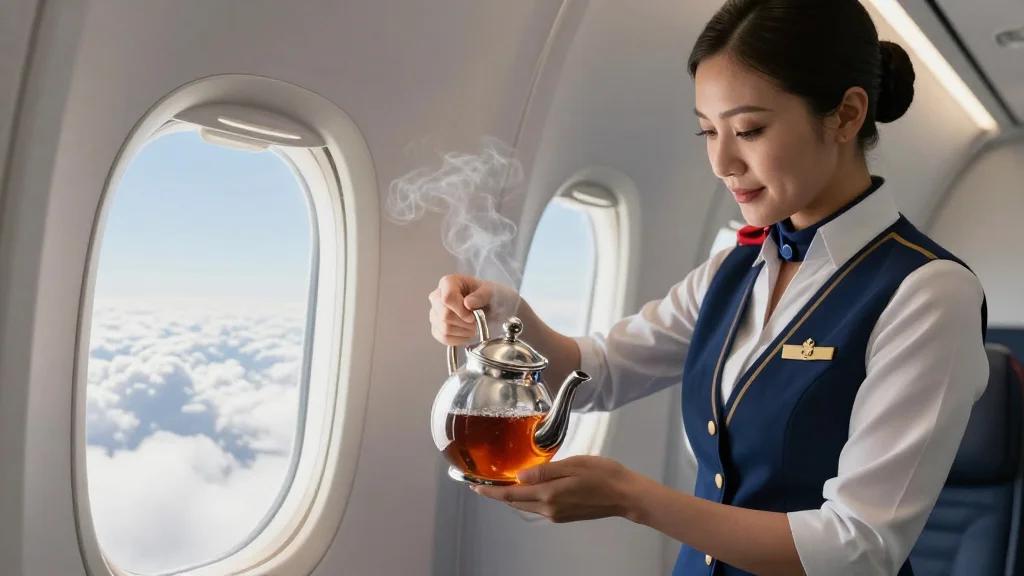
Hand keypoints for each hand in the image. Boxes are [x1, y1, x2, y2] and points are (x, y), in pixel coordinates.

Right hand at [428, 274, 510, 345]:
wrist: (492, 306)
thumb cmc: (489, 295)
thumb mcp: (491, 291)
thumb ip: (481, 295)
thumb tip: (468, 303)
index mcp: (449, 282)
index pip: (447, 298)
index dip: (461, 311)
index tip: (473, 316)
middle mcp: (438, 296)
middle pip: (444, 315)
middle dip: (464, 323)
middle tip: (476, 322)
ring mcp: (435, 312)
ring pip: (444, 328)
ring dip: (463, 331)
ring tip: (473, 326)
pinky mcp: (436, 327)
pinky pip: (443, 337)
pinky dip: (458, 339)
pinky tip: (466, 332)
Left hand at [470, 456, 638, 523]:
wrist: (625, 495)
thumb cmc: (602, 474)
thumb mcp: (572, 465)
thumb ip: (544, 471)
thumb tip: (519, 476)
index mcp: (549, 495)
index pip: (511, 495)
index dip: (491, 492)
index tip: (474, 487)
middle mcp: (549, 509)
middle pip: (516, 503)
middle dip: (499, 494)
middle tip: (484, 483)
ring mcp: (557, 514)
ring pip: (527, 505)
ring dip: (513, 496)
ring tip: (502, 483)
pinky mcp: (564, 515)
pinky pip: (538, 506)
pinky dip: (527, 497)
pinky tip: (527, 487)